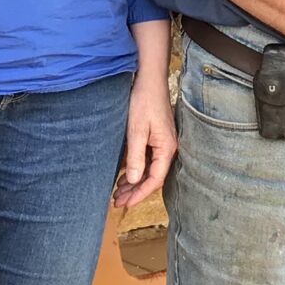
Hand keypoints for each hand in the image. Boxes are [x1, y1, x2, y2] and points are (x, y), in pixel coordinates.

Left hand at [114, 68, 176, 208]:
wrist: (150, 81)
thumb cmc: (144, 102)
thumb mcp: (136, 130)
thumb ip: (136, 156)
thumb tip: (135, 181)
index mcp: (166, 149)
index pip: (154, 179)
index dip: (139, 194)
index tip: (125, 203)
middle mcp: (167, 149)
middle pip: (152, 177)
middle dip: (135, 191)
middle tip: (117, 202)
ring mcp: (162, 143)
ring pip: (149, 170)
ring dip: (134, 182)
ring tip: (118, 193)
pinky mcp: (156, 138)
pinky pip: (147, 160)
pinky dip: (136, 169)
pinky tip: (124, 175)